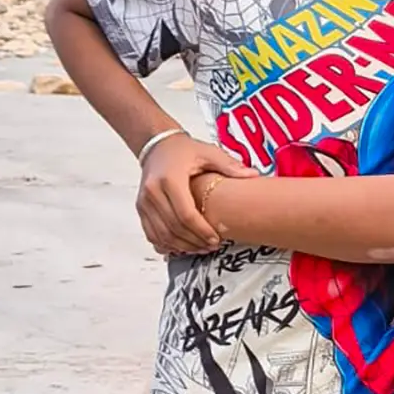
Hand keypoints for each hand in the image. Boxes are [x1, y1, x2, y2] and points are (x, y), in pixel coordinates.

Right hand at [136, 134, 254, 254]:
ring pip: (162, 235)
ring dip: (182, 246)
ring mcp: (144, 202)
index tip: (216, 239)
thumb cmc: (182, 150)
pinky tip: (182, 247)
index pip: (186, 214)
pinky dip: (166, 244)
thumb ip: (229, 165)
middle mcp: (153, 192)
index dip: (201, 231)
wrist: (157, 145)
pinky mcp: (141, 209)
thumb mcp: (208, 153)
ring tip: (200, 248)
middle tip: (211, 246)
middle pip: (174, 228)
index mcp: (170, 179)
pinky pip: (152, 234)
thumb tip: (253, 175)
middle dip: (194, 242)